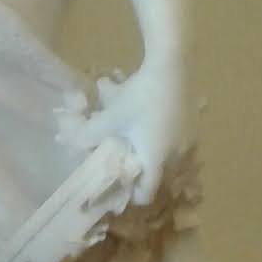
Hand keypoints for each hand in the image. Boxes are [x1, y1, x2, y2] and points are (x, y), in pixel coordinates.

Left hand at [76, 55, 187, 197]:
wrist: (171, 67)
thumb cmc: (140, 96)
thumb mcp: (110, 116)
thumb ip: (88, 134)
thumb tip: (67, 144)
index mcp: (157, 160)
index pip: (146, 194)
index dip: (131, 194)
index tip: (119, 185)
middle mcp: (177, 157)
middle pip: (158, 178)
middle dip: (141, 173)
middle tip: (124, 162)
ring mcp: (189, 142)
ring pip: (169, 162)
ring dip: (153, 157)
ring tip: (138, 143)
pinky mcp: (194, 128)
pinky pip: (177, 146)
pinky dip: (165, 143)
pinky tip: (153, 126)